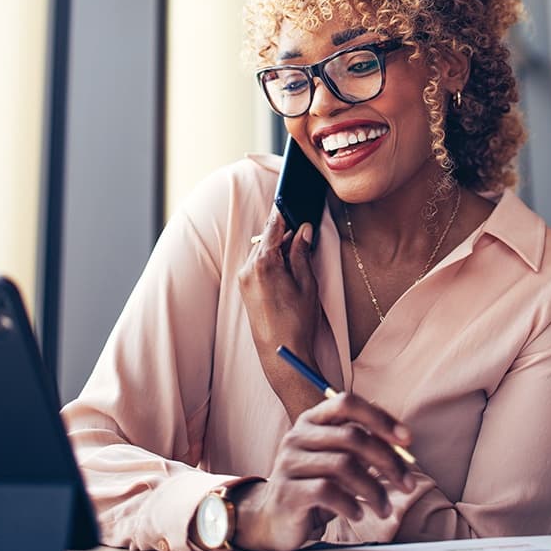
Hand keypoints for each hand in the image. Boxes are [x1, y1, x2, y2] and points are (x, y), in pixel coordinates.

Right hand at [231, 392, 415, 550]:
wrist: (275, 520)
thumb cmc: (315, 486)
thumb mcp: (337, 459)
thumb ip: (361, 445)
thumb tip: (401, 437)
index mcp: (312, 420)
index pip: (346, 402)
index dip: (380, 417)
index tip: (407, 440)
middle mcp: (298, 435)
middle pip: (352, 436)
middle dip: (388, 461)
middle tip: (408, 485)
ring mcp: (289, 462)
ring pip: (344, 466)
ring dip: (374, 490)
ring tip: (383, 509)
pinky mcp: (287, 492)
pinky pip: (328, 492)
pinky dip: (351, 505)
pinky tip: (358, 515)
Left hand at [239, 206, 321, 419]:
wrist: (282, 353)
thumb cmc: (297, 320)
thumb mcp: (307, 282)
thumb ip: (302, 252)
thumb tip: (304, 230)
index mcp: (264, 263)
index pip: (273, 226)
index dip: (283, 211)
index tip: (289, 196)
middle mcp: (248, 268)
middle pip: (266, 238)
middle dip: (284, 233)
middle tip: (304, 231)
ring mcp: (244, 278)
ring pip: (262, 251)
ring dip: (278, 248)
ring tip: (299, 256)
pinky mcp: (244, 288)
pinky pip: (257, 264)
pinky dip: (271, 261)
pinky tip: (287, 269)